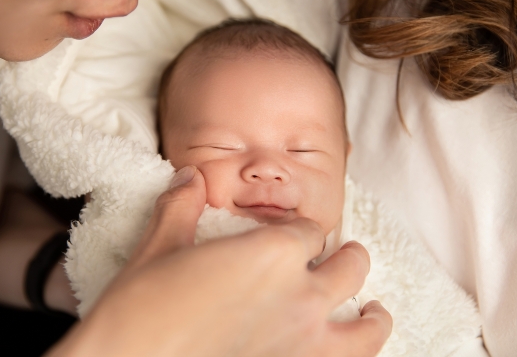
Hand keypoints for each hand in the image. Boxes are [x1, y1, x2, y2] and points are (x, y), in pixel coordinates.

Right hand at [47, 166, 391, 356]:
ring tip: (376, 314)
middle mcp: (299, 296)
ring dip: (374, 320)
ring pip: (366, 332)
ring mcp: (303, 346)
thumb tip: (189, 178)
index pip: (308, 231)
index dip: (301, 232)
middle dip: (350, 259)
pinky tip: (341, 356)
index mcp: (270, 253)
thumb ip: (182, 206)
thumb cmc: (140, 308)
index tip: (296, 236)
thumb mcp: (160, 247)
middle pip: (349, 269)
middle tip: (350, 256)